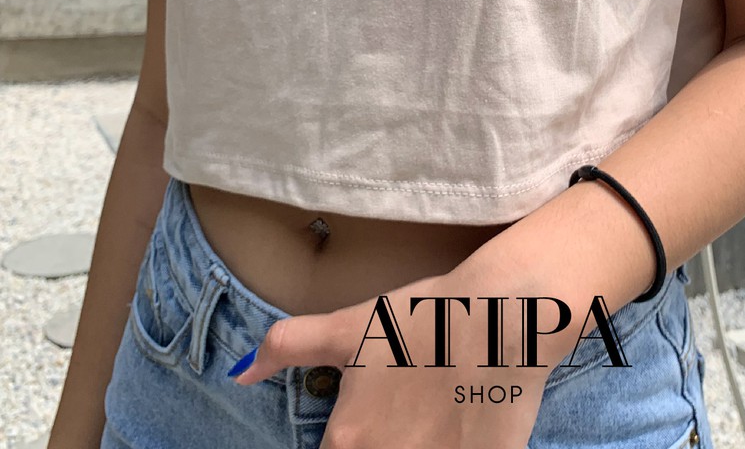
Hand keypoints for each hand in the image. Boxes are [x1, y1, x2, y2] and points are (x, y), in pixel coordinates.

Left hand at [229, 254, 578, 448]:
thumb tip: (239, 374)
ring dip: (419, 444)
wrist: (500, 315)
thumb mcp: (349, 324)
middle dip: (389, 440)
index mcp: (349, 440)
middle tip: (411, 410)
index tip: (372, 419)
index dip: (353, 435)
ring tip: (436, 415)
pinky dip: (456, 447)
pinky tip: (466, 425)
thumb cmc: (422, 317)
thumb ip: (288, 345)